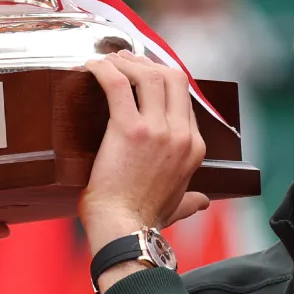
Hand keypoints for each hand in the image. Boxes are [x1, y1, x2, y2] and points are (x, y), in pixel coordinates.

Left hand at [79, 52, 210, 259]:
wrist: (124, 231)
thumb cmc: (143, 221)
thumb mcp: (178, 206)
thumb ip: (192, 200)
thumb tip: (203, 202)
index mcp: (194, 147)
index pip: (184, 97)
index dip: (162, 78)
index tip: (141, 74)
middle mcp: (181, 134)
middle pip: (172, 77)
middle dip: (147, 63)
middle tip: (124, 61)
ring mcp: (158, 130)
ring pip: (147, 75)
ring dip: (126, 63)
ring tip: (107, 62)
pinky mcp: (129, 129)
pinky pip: (118, 84)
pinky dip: (104, 70)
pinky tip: (91, 66)